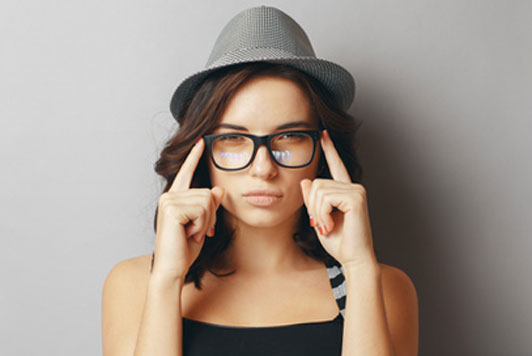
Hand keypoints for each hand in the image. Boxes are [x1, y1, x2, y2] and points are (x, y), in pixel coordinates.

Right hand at [152, 138, 224, 279]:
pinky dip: (202, 225)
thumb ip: (209, 207)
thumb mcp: (203, 225)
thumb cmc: (185, 249)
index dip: (194, 157)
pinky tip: (189, 235)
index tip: (201, 141)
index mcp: (175, 198)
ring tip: (192, 234)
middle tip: (199, 232)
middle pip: (207, 193)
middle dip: (210, 216)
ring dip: (206, 222)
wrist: (172, 269)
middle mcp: (169, 196)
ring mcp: (168, 201)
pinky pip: (202, 210)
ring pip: (206, 201)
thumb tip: (219, 189)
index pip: (187, 173)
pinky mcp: (171, 208)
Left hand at [300, 130, 376, 267]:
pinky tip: (331, 226)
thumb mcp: (319, 219)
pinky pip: (325, 198)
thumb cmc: (340, 243)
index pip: (336, 166)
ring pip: (319, 190)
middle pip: (317, 183)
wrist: (353, 259)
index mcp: (346, 192)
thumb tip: (306, 181)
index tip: (323, 134)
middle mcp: (353, 188)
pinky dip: (323, 214)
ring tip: (327, 227)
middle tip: (322, 225)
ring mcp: (356, 191)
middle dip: (313, 207)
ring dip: (317, 213)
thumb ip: (313, 200)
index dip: (329, 150)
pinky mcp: (356, 198)